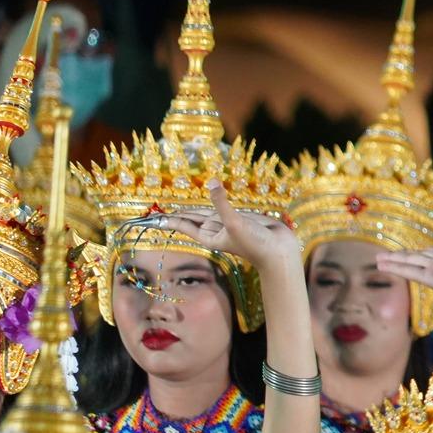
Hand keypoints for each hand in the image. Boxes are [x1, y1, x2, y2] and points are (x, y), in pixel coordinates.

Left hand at [156, 181, 301, 272]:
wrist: (278, 251)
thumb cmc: (254, 244)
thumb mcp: (234, 222)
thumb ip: (222, 202)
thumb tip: (212, 181)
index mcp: (209, 236)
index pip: (184, 225)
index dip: (169, 220)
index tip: (153, 219)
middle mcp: (216, 229)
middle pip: (192, 218)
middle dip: (179, 214)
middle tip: (158, 211)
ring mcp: (228, 223)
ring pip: (208, 211)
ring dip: (197, 207)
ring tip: (179, 206)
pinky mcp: (241, 218)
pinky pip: (224, 207)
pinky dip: (218, 201)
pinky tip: (213, 198)